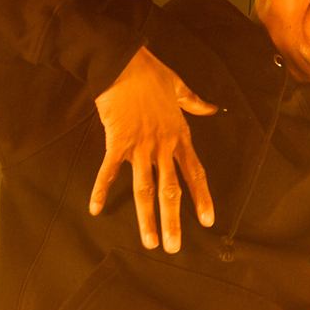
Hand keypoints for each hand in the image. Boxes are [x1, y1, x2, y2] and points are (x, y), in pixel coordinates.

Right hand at [90, 46, 216, 252]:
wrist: (123, 61)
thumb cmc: (150, 72)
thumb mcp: (179, 86)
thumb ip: (195, 102)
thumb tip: (213, 107)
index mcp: (179, 135)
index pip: (194, 173)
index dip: (201, 198)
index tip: (207, 220)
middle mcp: (162, 146)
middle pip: (171, 191)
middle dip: (173, 222)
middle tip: (174, 248)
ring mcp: (140, 146)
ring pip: (145, 189)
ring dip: (147, 219)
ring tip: (149, 243)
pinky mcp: (116, 142)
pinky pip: (109, 171)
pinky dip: (102, 190)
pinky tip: (96, 209)